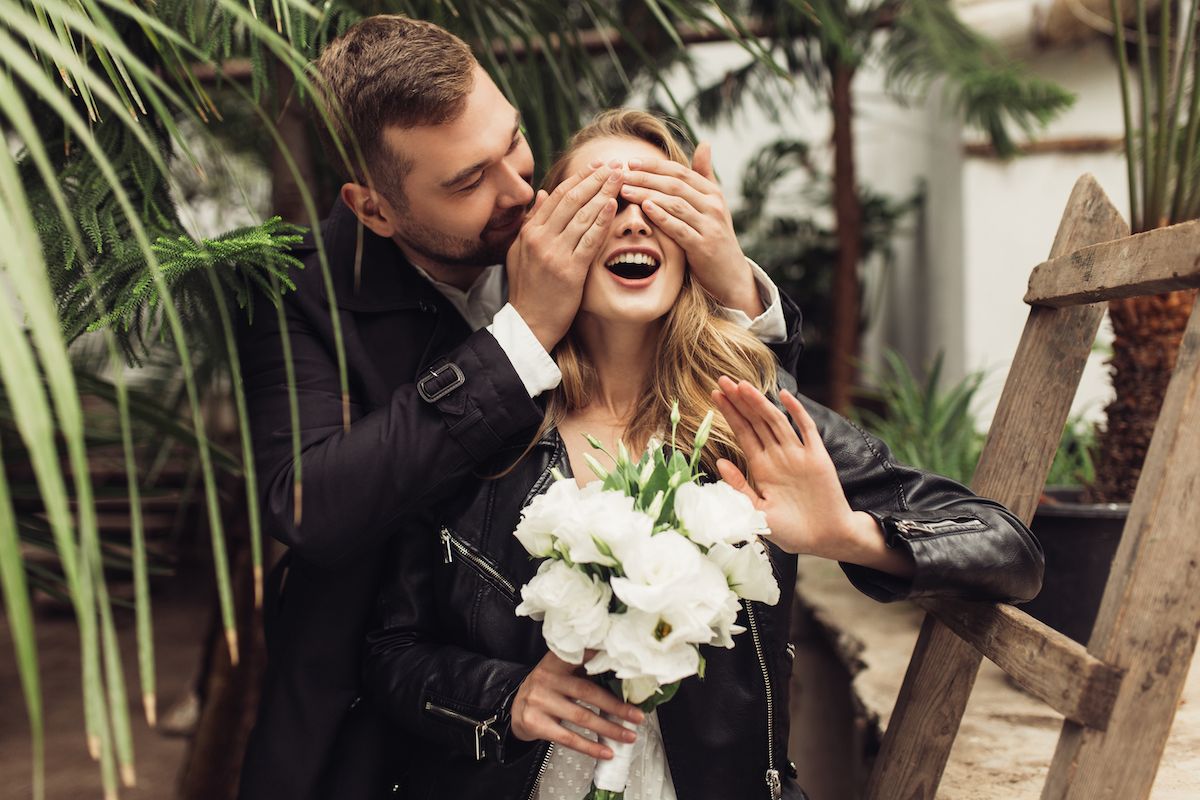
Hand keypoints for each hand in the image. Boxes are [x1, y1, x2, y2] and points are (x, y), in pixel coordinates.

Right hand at [507, 165, 623, 350]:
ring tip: (621, 177)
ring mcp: (554, 254)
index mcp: (529, 231)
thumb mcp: (519, 251)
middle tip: (616, 164)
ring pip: (582, 215)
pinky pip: (589, 240)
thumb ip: (531, 221)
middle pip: (572, 199)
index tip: (598, 166)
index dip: (580, 178)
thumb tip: (542, 193)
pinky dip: (601, 220)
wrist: (528, 323)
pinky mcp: (569, 271)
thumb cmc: (528, 289)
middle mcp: (540, 238)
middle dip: (596, 178)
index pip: (558, 196)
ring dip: (603, 192)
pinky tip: (613, 205)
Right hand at [510, 651, 644, 758]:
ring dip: (609, 728)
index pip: (584, 658)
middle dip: (616, 706)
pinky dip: (590, 747)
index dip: (605, 664)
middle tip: (637, 716)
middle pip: (587, 692)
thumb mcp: (560, 671)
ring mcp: (539, 700)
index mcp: (556, 660)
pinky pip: (568, 738)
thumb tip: (622, 680)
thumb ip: (584, 670)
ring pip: (581, 717)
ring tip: (628, 736)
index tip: (627, 670)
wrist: (515, 708)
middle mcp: (546, 677)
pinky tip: (605, 752)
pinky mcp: (535, 722)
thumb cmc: (547, 689)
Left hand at [619, 142, 761, 316]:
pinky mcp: (703, 247)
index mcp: (712, 193)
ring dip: (647, 194)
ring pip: (675, 204)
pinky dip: (662, 217)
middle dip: (645, 177)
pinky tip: (644, 209)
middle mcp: (713, 206)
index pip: (680, 172)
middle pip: (675, 185)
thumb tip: (704, 143)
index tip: (630, 161)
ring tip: (625, 190)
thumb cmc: (715, 238)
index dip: (654, 165)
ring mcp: (710, 226)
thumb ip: (705, 176)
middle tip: (620, 173)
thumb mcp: (713, 206)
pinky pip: (679, 228)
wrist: (731, 276)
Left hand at [710, 377, 912, 577]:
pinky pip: (806, 430)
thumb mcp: (757, 512)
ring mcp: (798, 454)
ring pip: (776, 421)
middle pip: (755, 421)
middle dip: (739, 401)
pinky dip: (797, 412)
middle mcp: (777, 456)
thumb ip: (739, 487)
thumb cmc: (791, 531)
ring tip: (743, 385)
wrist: (825, 540)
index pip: (742, 433)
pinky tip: (784, 396)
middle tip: (722, 379)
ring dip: (760, 403)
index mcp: (761, 467)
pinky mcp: (817, 457)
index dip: (729, 414)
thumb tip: (720, 462)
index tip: (715, 394)